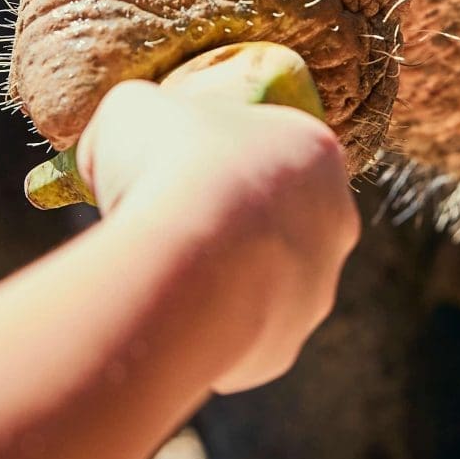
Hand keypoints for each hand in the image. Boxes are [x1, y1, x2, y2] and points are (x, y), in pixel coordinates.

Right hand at [77, 78, 359, 392]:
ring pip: (262, 283)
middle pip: (277, 218)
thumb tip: (124, 147)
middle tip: (170, 223)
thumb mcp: (133, 110)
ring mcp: (316, 291)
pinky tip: (166, 317)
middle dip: (229, 222)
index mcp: (315, 150)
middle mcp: (335, 222)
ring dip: (218, 279)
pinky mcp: (283, 348)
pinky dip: (203, 331)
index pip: (272, 149)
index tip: (176, 168)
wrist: (184, 265)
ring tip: (159, 275)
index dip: (218, 158)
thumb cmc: (168, 167)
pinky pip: (238, 338)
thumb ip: (144, 120)